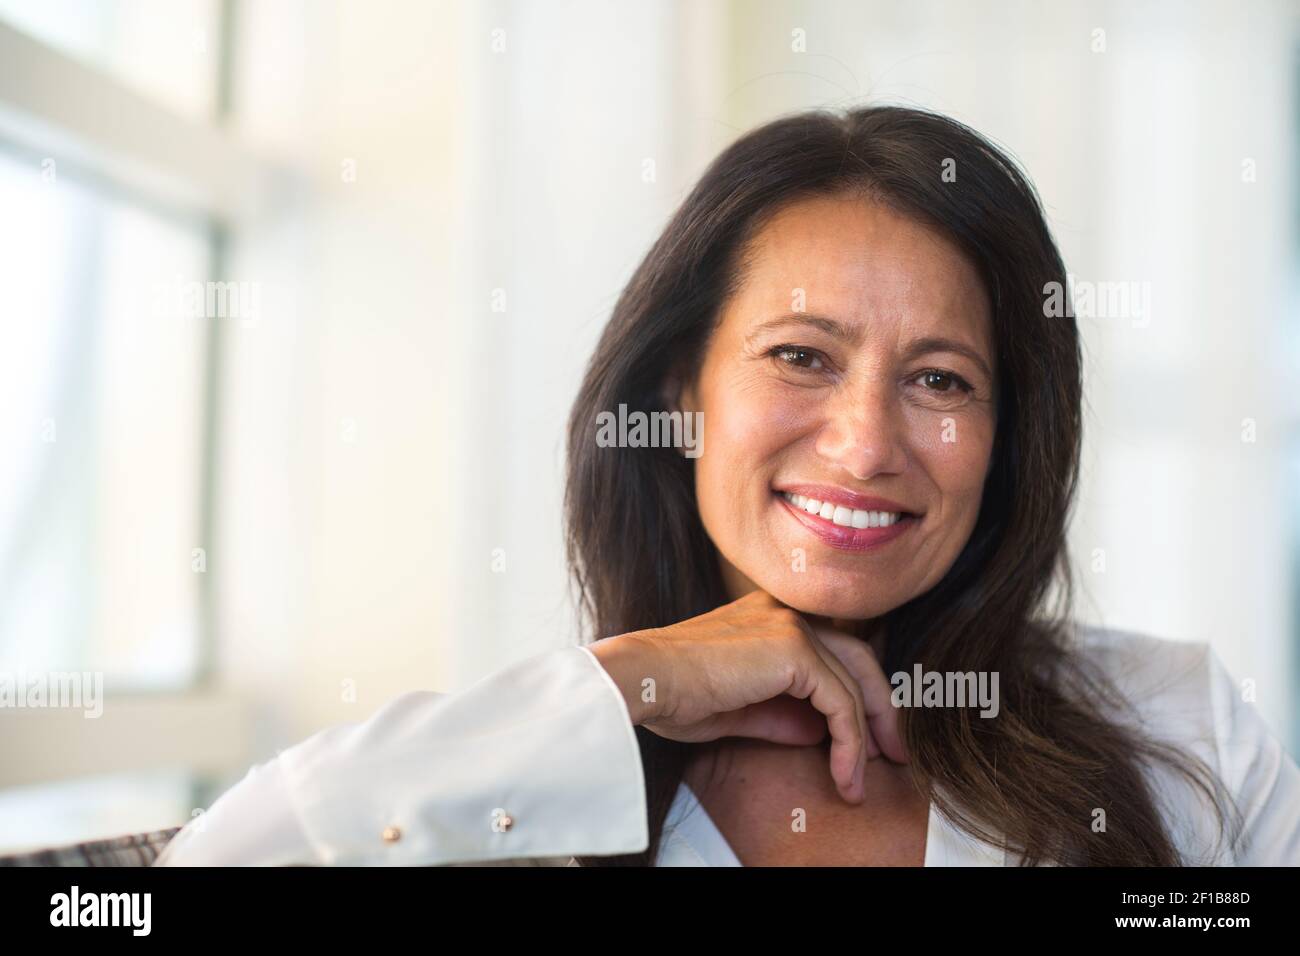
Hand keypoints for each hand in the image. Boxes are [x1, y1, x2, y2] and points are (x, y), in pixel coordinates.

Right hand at [589, 590, 903, 803]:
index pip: (833, 651)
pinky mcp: (794, 649)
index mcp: (769, 617)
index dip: (857, 695)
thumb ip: (780, 714)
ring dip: (866, 736)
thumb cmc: (671, 694)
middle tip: (891, 756)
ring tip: (862, 780)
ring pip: (855, 682)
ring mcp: (792, 626)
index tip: (867, 742)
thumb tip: (818, 732)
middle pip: (859, 658)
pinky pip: (841, 701)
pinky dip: (850, 742)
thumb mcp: (735, 709)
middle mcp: (785, 613)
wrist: (642, 679)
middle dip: (881, 711)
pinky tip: (844, 773)